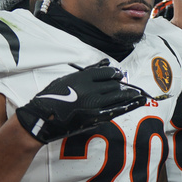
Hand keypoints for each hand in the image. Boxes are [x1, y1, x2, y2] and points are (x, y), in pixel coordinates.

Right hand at [15, 59, 147, 143]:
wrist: (43, 118)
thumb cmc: (52, 97)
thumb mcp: (67, 79)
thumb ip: (87, 71)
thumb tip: (106, 63)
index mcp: (83, 78)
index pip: (106, 73)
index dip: (114, 73)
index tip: (117, 74)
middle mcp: (91, 90)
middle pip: (114, 84)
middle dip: (120, 84)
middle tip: (126, 84)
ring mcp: (94, 104)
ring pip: (118, 96)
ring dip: (130, 94)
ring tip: (138, 93)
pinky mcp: (96, 118)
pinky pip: (116, 110)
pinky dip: (129, 106)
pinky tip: (137, 103)